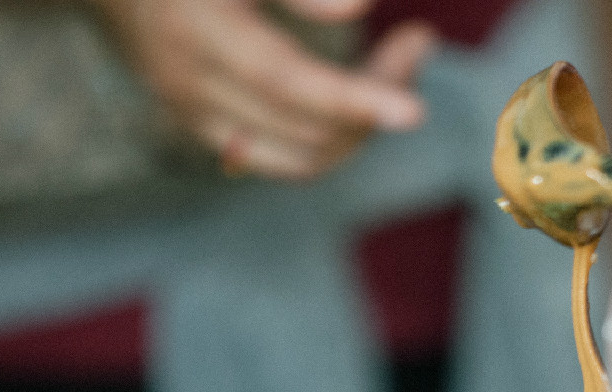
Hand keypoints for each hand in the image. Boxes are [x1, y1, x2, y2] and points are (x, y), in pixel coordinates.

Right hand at [94, 0, 434, 178]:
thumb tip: (361, 7)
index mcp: (200, 30)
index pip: (288, 81)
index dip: (354, 99)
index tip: (415, 110)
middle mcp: (192, 83)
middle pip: (305, 127)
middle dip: (376, 96)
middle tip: (419, 41)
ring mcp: (192, 112)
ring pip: (299, 156)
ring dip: (360, 124)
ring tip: (397, 68)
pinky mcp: (198, 124)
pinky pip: (277, 156)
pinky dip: (326, 136)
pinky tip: (354, 95)